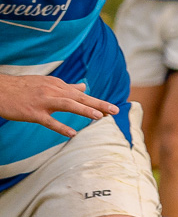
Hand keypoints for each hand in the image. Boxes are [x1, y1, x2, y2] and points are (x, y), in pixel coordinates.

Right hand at [0, 76, 117, 136]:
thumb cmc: (23, 87)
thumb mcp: (46, 83)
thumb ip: (66, 87)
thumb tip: (84, 87)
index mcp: (57, 85)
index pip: (81, 94)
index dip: (96, 102)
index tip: (113, 108)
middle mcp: (52, 91)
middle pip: (79, 97)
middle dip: (98, 104)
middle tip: (116, 110)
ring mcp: (42, 102)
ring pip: (67, 105)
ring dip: (83, 110)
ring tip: (99, 117)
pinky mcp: (32, 112)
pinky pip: (48, 121)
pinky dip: (60, 127)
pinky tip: (72, 134)